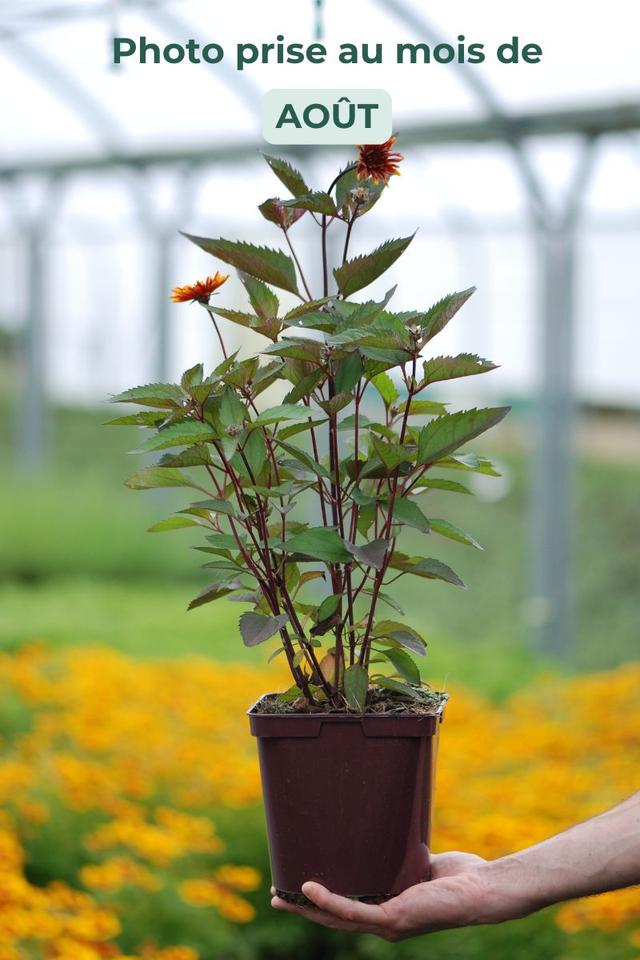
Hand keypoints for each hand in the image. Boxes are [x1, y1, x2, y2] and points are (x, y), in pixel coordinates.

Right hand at [271, 852, 504, 941]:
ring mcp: (388, 923)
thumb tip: (388, 827)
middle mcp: (385, 922)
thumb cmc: (462, 876)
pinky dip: (329, 900)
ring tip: (282, 893)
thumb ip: (403, 854)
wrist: (484, 889)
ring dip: (306, 906)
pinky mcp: (394, 917)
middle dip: (302, 907)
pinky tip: (308, 888)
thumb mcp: (422, 862)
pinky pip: (353, 910)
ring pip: (336, 918)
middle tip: (277, 894)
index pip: (347, 910)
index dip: (320, 902)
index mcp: (389, 910)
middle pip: (334, 918)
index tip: (297, 887)